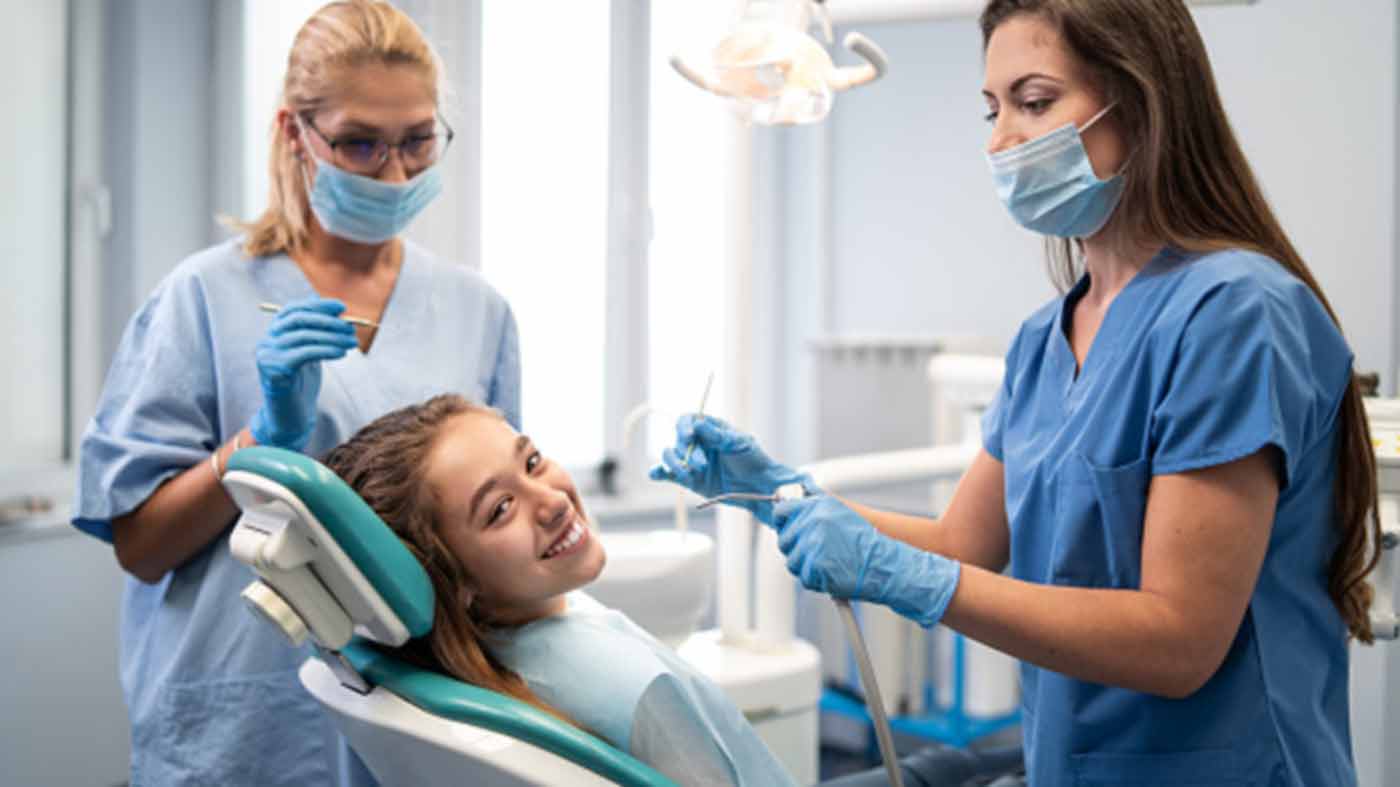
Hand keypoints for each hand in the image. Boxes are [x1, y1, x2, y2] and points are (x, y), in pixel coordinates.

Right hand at [249, 297, 357, 451]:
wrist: (290, 417)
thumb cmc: (302, 385)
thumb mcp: (310, 354)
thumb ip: (317, 334)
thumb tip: (339, 313)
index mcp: (274, 334)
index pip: (293, 309)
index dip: (318, 305)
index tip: (341, 308)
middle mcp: (266, 342)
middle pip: (298, 320)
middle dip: (328, 321)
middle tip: (350, 328)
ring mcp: (267, 356)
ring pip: (303, 336)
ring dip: (332, 337)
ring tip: (351, 343)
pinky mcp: (274, 370)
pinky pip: (303, 353)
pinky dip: (325, 350)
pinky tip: (341, 354)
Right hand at [649, 414, 814, 522]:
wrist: (757, 486)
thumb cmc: (753, 459)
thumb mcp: (739, 443)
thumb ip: (718, 435)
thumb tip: (698, 424)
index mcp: (709, 428)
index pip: (687, 421)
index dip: (684, 427)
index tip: (689, 437)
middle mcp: (696, 442)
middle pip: (678, 441)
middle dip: (688, 453)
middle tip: (702, 465)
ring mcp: (690, 461)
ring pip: (669, 456)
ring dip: (674, 463)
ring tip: (687, 474)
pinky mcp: (688, 479)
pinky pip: (667, 474)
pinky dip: (659, 473)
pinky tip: (655, 474)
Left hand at [774, 495, 960, 627]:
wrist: (885, 565)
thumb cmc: (867, 543)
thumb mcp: (841, 514)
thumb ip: (815, 510)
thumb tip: (789, 508)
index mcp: (818, 507)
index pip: (782, 511)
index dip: (783, 522)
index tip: (787, 529)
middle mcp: (813, 523)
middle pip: (785, 540)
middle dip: (796, 549)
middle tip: (815, 554)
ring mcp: (812, 546)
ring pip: (792, 561)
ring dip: (806, 566)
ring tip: (828, 565)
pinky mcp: (815, 568)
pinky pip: (803, 578)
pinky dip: (815, 580)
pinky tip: (831, 574)